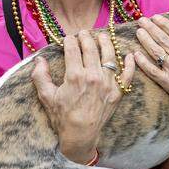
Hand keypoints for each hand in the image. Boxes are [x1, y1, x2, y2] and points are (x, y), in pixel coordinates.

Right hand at [31, 31, 135, 162]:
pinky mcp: (118, 92)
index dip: (69, 41)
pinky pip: (127, 75)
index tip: (68, 38)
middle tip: (83, 33)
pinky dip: (129, 64)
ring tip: (102, 37)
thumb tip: (39, 59)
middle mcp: (93, 76)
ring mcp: (108, 83)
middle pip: (91, 48)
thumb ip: (40, 76)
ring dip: (106, 43)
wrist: (81, 135)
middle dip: (86, 37)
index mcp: (75, 75)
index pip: (73, 49)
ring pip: (109, 56)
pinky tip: (129, 55)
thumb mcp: (46, 97)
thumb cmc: (62, 117)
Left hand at [134, 17, 168, 126]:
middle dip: (151, 28)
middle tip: (141, 20)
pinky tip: (135, 55)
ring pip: (156, 52)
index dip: (164, 23)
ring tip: (138, 31)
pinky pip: (153, 71)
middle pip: (163, 39)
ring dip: (145, 40)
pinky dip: (143, 62)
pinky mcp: (168, 83)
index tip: (155, 17)